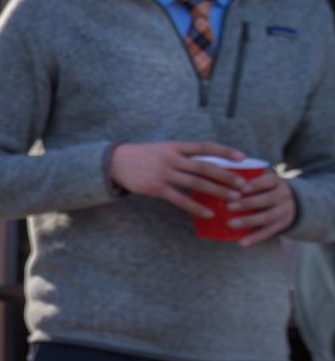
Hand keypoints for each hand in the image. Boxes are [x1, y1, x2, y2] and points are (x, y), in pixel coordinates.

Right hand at [108, 141, 251, 218]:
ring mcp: (164, 173)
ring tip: (234, 198)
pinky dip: (195, 207)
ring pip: (196, 183)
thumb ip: (183, 156)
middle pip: (205, 167)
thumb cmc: (143, 155)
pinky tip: (208, 213)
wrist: (115, 162)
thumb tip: (208, 165)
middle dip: (227, 176)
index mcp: (175, 146)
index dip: (224, 151)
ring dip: (217, 191)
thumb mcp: (163, 149)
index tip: (242, 157)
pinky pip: (179, 199)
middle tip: (245, 185)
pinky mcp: (156, 187)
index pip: (204, 147)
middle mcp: (171, 158)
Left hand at [220, 169, 295, 245]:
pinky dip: (256, 238)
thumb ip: (243, 179)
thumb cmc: (264, 189)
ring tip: (230, 224)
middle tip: (228, 207)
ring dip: (249, 221)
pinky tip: (242, 243)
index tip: (241, 188)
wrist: (289, 202)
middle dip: (248, 203)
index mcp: (276, 182)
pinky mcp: (283, 225)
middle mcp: (284, 195)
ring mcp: (285, 211)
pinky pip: (269, 232)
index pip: (268, 180)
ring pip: (268, 217)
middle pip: (267, 199)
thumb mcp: (260, 180)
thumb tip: (214, 177)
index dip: (256, 184)